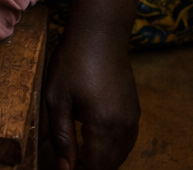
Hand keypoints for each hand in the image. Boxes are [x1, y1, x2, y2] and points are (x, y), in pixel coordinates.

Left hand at [44, 30, 139, 169]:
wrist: (100, 35)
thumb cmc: (72, 63)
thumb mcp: (56, 99)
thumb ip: (62, 136)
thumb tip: (65, 168)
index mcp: (104, 126)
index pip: (97, 167)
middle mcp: (125, 128)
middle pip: (111, 165)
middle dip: (91, 168)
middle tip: (69, 163)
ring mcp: (133, 119)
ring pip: (121, 155)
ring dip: (102, 161)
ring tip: (79, 157)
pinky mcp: (135, 111)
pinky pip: (127, 142)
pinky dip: (112, 149)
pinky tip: (95, 143)